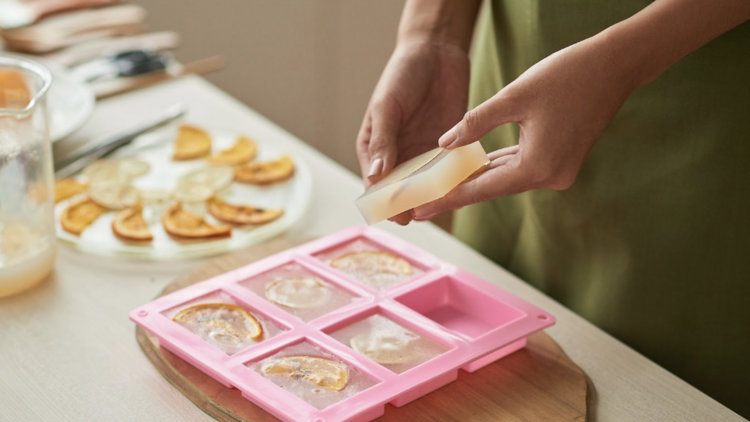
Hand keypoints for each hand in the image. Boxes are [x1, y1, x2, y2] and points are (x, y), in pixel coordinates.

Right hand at [356, 40, 469, 224]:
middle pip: (404, 191)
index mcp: (375, 148)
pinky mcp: (449, 147)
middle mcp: (399, 156)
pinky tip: (466, 187)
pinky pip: (452, 170)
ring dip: (437, 195)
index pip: (377, 185)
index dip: (386, 203)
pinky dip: (457, 180)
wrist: (436, 52)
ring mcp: (424, 153)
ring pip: (429, 185)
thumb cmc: (402, 74)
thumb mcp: (387, 106)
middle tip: (426, 214)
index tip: (398, 215)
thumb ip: (383, 140)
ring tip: (446, 205)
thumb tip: (375, 176)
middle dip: (413, 204)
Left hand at [411, 38, 636, 220]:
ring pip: (506, 178)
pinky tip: (473, 167)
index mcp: (537, 167)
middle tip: (421, 202)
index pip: (481, 189)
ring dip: (476, 179)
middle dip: (457, 192)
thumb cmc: (566, 76)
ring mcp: (557, 172)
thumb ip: (475, 123)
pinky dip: (496, 167)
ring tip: (440, 186)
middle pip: (492, 188)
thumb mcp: (514, 97)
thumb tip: (444, 144)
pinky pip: (520, 167)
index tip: (421, 209)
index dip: (448, 198)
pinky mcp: (561, 161)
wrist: (614, 66)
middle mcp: (549, 177)